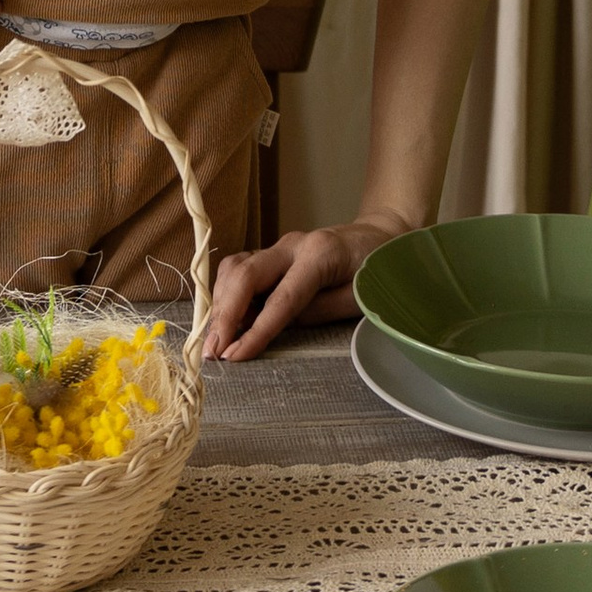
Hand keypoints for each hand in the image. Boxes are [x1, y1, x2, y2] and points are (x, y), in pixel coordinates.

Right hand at [208, 216, 408, 360]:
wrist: (380, 235)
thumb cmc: (376, 268)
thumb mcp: (359, 297)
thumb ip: (319, 311)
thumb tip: (278, 327)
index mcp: (319, 255)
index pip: (281, 298)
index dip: (255, 330)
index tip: (233, 356)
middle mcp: (293, 245)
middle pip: (246, 274)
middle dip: (224, 314)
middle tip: (211, 350)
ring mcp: (281, 246)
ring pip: (237, 268)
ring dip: (221, 303)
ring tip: (214, 339)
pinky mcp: (274, 254)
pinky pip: (242, 269)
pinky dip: (228, 293)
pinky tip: (225, 319)